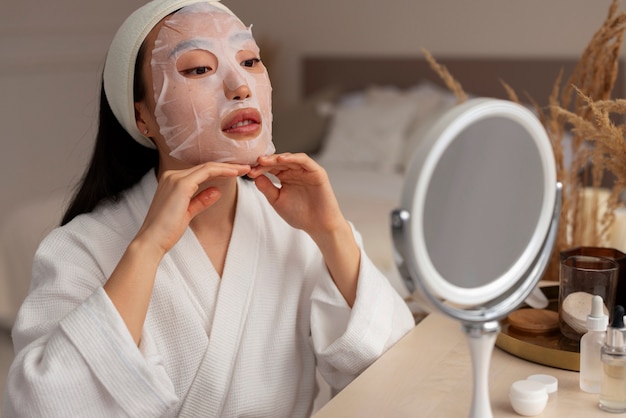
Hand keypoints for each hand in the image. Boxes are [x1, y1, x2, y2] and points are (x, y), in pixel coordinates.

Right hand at [135, 162, 250, 256]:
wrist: (152, 240)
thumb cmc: (166, 231)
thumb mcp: (187, 213)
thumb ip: (200, 200)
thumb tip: (216, 191)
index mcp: (172, 181)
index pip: (201, 171)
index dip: (220, 170)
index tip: (237, 172)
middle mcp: (172, 176)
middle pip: (205, 167)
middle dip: (227, 166)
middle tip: (245, 167)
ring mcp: (175, 178)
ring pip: (207, 167)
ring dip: (228, 167)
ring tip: (244, 169)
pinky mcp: (181, 184)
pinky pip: (206, 172)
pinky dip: (222, 171)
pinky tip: (234, 173)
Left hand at [249, 153, 359, 305]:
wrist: (318, 226)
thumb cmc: (299, 215)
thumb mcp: (277, 201)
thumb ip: (267, 189)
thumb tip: (254, 176)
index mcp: (285, 177)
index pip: (270, 168)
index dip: (259, 168)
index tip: (248, 172)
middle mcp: (295, 171)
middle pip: (278, 161)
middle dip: (265, 162)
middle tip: (254, 164)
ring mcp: (306, 170)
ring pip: (290, 158)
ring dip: (277, 158)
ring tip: (264, 160)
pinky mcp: (316, 172)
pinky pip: (304, 161)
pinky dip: (293, 158)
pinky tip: (282, 160)